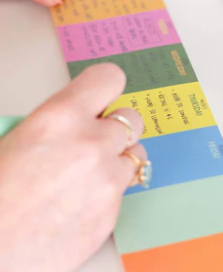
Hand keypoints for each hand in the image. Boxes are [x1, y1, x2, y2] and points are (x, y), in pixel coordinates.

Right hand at [0, 64, 146, 271]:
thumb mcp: (17, 137)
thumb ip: (59, 118)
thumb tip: (84, 112)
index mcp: (60, 117)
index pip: (109, 78)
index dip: (105, 87)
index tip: (101, 97)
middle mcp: (91, 144)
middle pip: (132, 118)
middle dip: (114, 127)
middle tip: (93, 141)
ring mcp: (106, 181)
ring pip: (135, 154)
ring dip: (116, 160)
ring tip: (86, 175)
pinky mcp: (111, 214)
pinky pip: (123, 190)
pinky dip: (108, 192)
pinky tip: (79, 202)